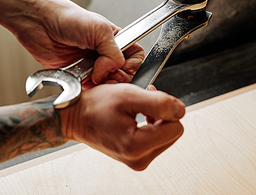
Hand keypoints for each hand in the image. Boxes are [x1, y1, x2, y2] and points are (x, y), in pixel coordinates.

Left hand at [12, 0, 144, 84]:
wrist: (38, 23)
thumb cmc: (66, 17)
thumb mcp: (99, 30)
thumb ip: (114, 53)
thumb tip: (113, 71)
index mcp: (114, 39)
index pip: (135, 56)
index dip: (132, 64)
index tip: (122, 66)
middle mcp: (104, 53)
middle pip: (124, 73)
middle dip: (119, 77)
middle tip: (108, 76)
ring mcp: (91, 65)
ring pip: (108, 84)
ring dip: (103, 85)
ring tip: (95, 79)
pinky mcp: (77, 75)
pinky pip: (90, 89)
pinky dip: (90, 89)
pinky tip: (84, 82)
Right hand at [59, 84, 185, 170]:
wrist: (75, 117)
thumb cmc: (95, 106)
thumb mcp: (128, 95)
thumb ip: (159, 103)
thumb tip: (180, 110)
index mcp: (137, 146)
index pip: (176, 127)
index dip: (165, 108)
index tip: (147, 99)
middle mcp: (138, 159)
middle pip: (173, 132)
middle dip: (161, 114)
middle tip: (140, 102)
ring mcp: (136, 160)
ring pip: (166, 135)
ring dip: (155, 118)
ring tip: (135, 108)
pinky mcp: (135, 157)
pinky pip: (156, 139)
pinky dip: (149, 126)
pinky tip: (135, 117)